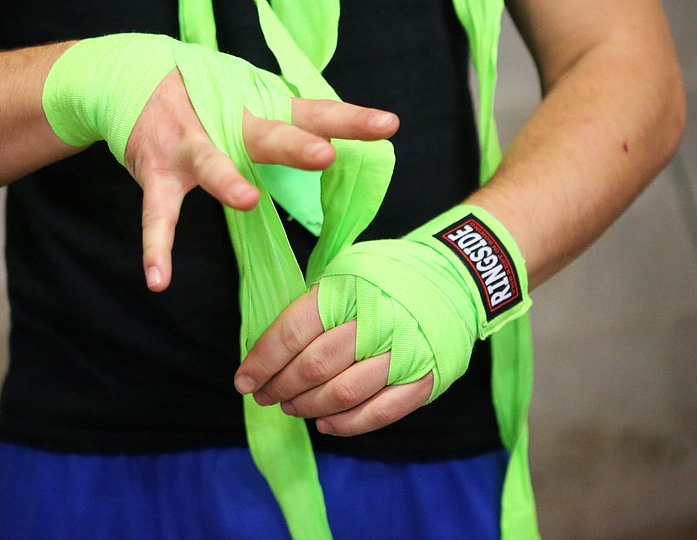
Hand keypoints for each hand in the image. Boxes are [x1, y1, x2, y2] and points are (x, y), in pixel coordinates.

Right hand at [126, 70, 397, 291]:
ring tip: (247, 200)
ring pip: (212, 165)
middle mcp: (229, 124)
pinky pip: (158, 215)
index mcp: (261, 110)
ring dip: (228, 181)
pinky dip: (156, 247)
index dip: (351, 120)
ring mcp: (190, 146)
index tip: (388, 125)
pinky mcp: (157, 172)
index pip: (314, 112)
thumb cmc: (206, 95)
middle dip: (295, 146)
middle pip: (268, 135)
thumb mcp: (250, 100)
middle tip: (324, 155)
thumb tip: (337, 148)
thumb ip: (287, 125)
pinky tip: (159, 278)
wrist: (131, 76)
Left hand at [233, 286, 432, 435]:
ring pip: (342, 393)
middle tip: (266, 395)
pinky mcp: (423, 379)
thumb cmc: (386, 277)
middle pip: (315, 367)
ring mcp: (402, 352)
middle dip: (281, 387)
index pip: (294, 331)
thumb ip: (312, 304)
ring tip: (292, 407)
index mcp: (348, 290)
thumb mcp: (345, 271)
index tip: (244, 381)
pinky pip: (378, 413)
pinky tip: (325, 424)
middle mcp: (375, 321)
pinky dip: (346, 424)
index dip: (263, 361)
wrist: (452, 279)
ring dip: (309, 407)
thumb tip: (267, 346)